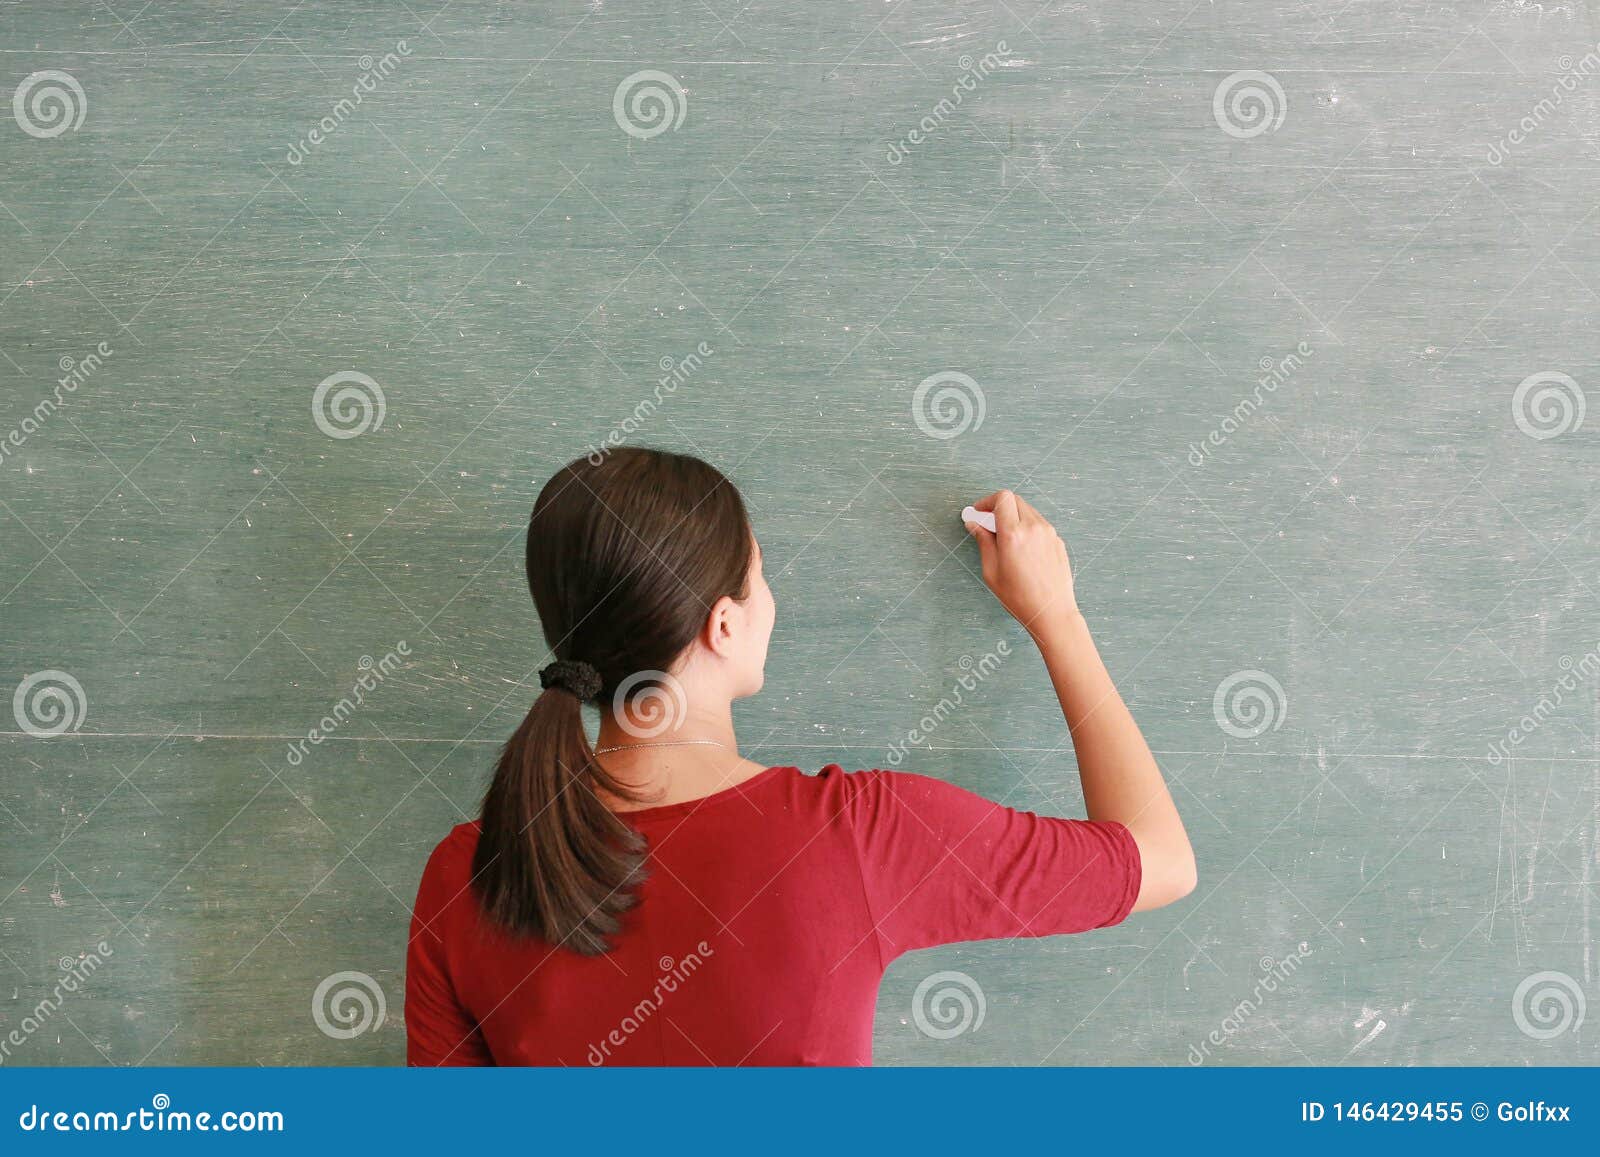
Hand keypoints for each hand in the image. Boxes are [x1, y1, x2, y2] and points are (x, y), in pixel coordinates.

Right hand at [965, 489, 1078, 637]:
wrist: (1051, 611)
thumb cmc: (1019, 597)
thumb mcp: (992, 571)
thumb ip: (983, 541)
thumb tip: (974, 524)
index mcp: (1013, 534)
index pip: (1002, 498)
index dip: (987, 501)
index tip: (979, 511)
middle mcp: (1033, 528)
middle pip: (1014, 500)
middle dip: (999, 506)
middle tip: (988, 521)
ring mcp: (1048, 533)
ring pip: (1028, 510)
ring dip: (1014, 516)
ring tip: (1005, 538)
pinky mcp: (1057, 540)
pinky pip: (1039, 524)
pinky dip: (1027, 527)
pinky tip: (1022, 547)